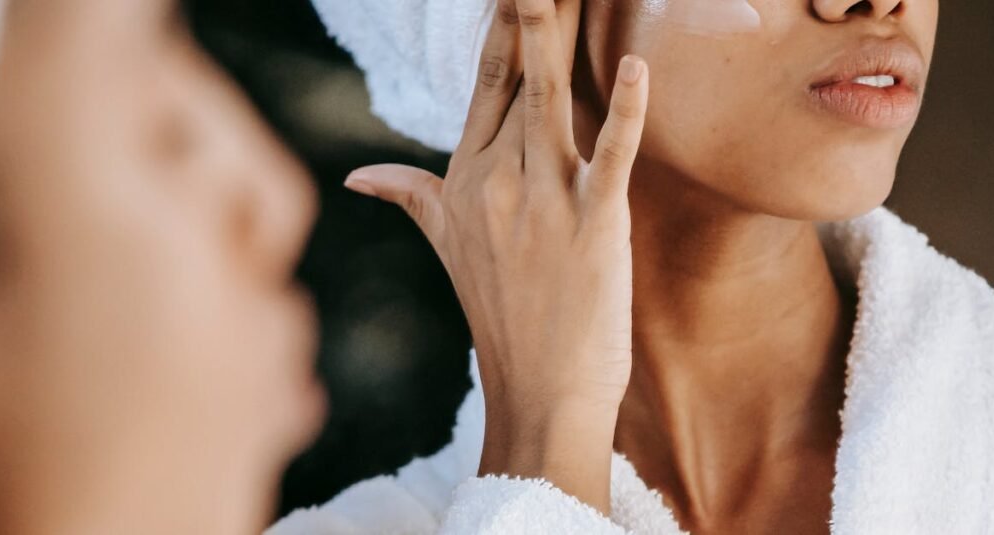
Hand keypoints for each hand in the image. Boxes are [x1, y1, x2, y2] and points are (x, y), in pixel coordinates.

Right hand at [342, 0, 648, 512]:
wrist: (539, 389)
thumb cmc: (500, 315)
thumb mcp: (447, 246)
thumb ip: (410, 195)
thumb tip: (358, 174)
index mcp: (468, 179)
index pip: (486, 84)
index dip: (501, 28)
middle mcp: (500, 181)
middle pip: (518, 76)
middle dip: (528, 15)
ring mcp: (545, 202)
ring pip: (551, 99)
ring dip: (556, 37)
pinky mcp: (594, 226)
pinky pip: (611, 158)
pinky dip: (625, 113)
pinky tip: (635, 68)